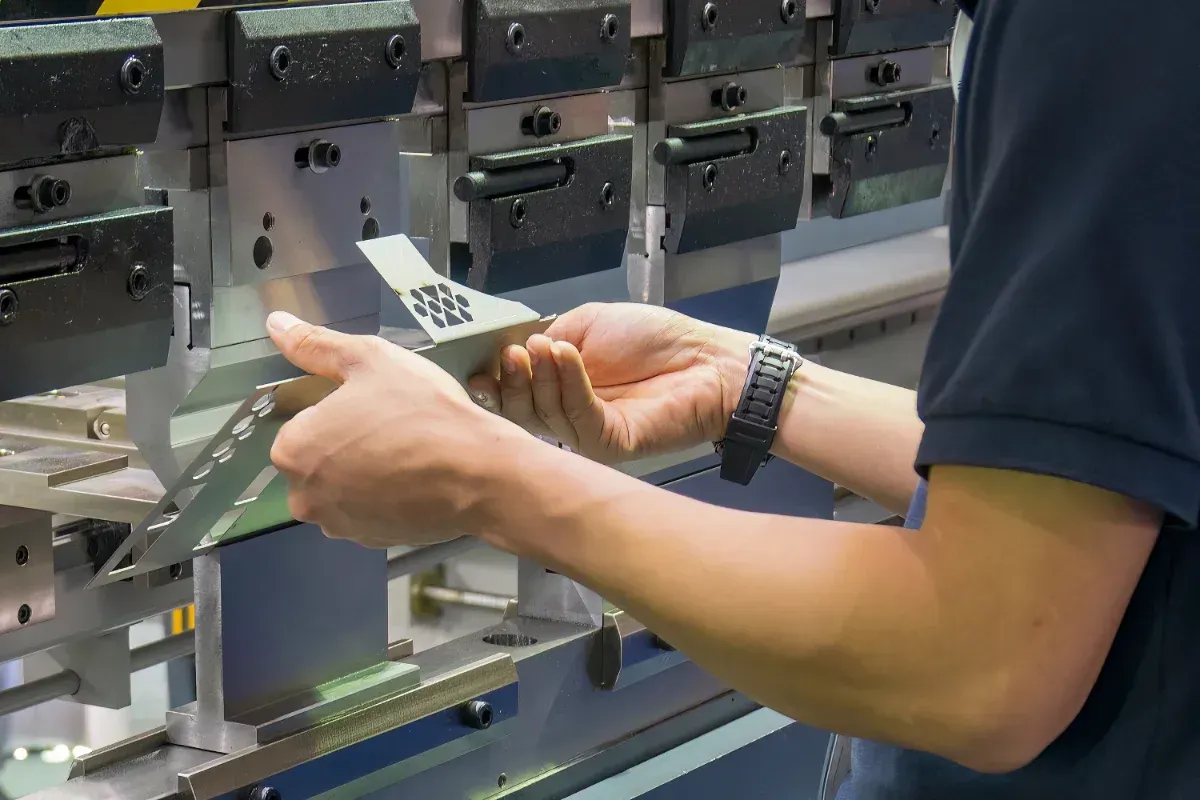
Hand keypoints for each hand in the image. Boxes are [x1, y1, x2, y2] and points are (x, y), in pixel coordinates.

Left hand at [266, 312, 515, 546]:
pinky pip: (369, 511)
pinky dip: (386, 496)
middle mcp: (305, 495)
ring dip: (366, 471)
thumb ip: (315, 345)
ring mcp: (338, 524)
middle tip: (394, 425)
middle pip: (319, 458)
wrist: (479, 473)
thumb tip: (275, 324)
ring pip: (343, 487)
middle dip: (348, 443)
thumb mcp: (369, 359)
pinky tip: (415, 478)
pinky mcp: (371, 540)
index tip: (374, 404)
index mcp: (293, 449)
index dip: (339, 409)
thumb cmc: (423, 412)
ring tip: (408, 451)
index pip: (302, 423)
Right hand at [468, 303, 752, 462]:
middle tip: (513, 353)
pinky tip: (568, 357)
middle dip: (513, 379)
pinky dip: (568, 384)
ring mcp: (588, 432)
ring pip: (544, 415)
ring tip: (544, 348)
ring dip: (540, 376)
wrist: (706, 361)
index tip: (486, 361)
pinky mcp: (608, 443)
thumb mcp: (589, 324)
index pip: (519, 390)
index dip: (499, 378)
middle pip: (522, 409)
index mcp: (563, 385)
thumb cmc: (657, 340)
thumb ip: (551, 337)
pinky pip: (577, 417)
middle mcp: (570, 413)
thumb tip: (516, 348)